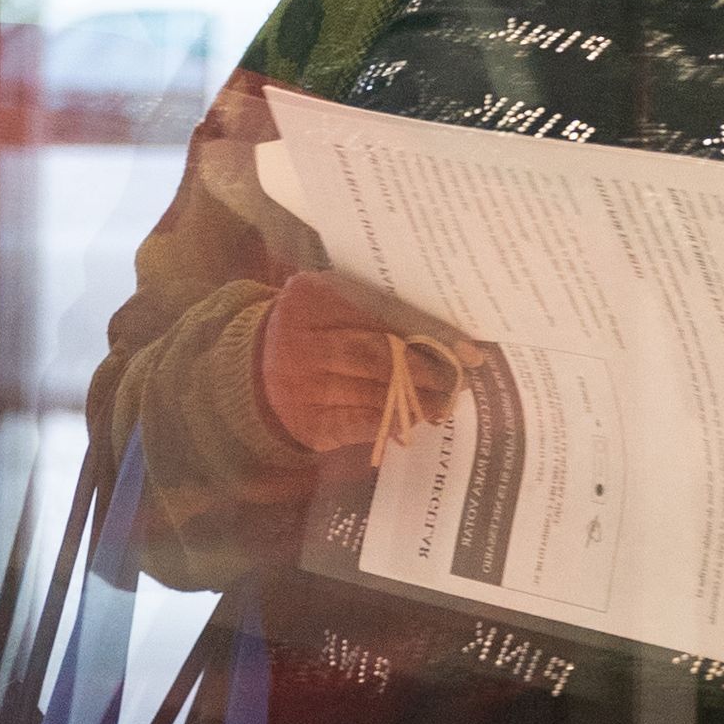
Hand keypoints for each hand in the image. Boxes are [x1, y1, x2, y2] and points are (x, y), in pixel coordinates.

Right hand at [253, 269, 459, 454]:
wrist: (255, 371)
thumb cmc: (312, 332)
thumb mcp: (335, 307)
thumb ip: (381, 314)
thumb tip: (447, 344)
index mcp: (311, 298)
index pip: (383, 315)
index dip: (429, 334)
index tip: (468, 351)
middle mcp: (300, 340)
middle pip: (379, 356)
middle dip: (426, 372)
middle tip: (459, 381)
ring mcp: (301, 385)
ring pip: (374, 392)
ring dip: (418, 401)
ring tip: (443, 402)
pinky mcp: (307, 422)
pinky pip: (361, 424)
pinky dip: (391, 422)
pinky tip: (412, 420)